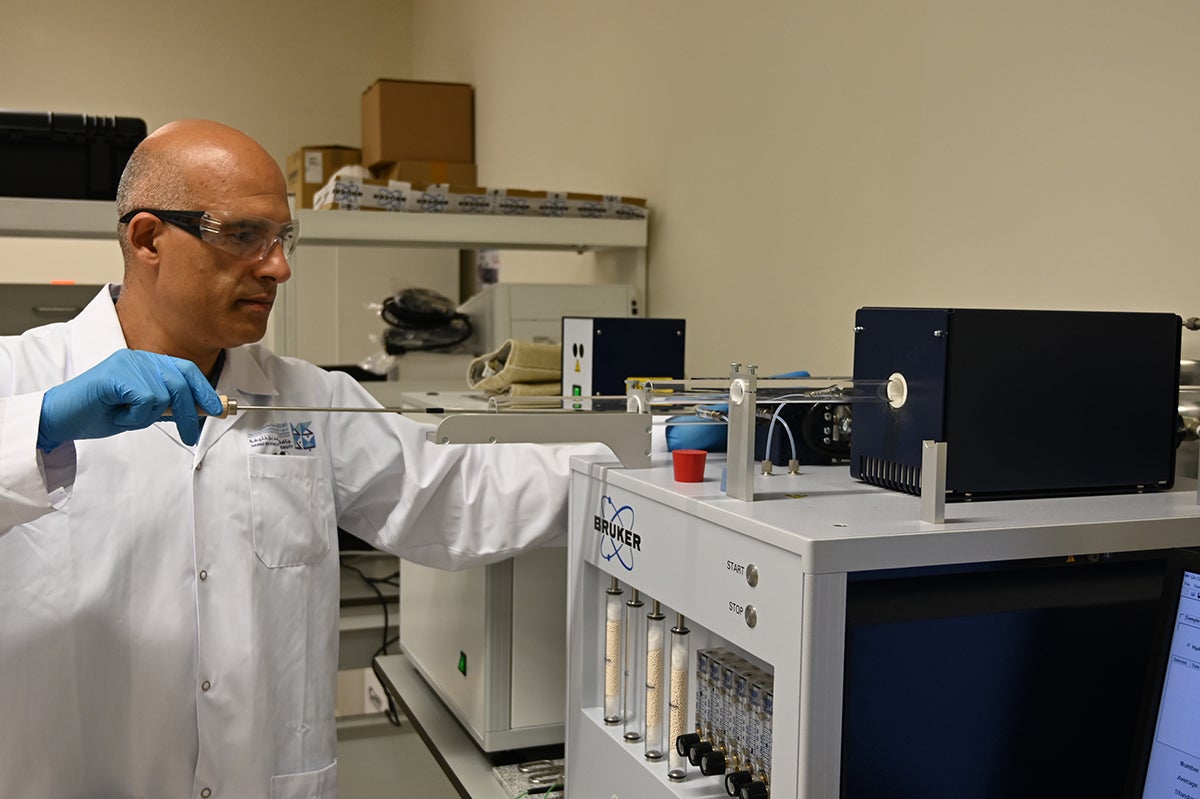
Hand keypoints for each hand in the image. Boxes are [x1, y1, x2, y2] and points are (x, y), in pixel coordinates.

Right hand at [38, 350, 224, 450]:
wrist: (61, 418)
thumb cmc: (98, 413)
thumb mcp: (141, 412)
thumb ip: (166, 407)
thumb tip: (198, 411)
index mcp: (146, 363)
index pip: (185, 369)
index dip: (204, 389)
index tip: (217, 409)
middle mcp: (138, 358)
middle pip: (181, 382)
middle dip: (190, 413)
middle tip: (189, 435)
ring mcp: (127, 364)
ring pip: (164, 394)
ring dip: (149, 416)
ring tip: (127, 418)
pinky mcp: (116, 375)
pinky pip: (145, 399)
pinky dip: (136, 416)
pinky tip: (119, 415)